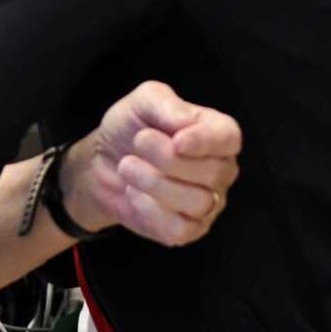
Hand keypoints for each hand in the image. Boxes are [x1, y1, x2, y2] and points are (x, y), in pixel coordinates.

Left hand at [65, 80, 240, 246]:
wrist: (101, 162)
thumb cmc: (129, 129)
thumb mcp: (142, 102)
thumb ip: (165, 104)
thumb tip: (186, 123)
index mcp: (216, 134)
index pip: (229, 138)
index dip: (205, 141)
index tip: (177, 140)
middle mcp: (220, 170)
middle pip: (213, 172)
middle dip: (167, 158)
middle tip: (137, 142)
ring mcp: (208, 202)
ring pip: (198, 202)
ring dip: (154, 183)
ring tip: (127, 166)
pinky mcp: (188, 229)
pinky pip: (180, 229)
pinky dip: (151, 211)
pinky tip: (133, 193)